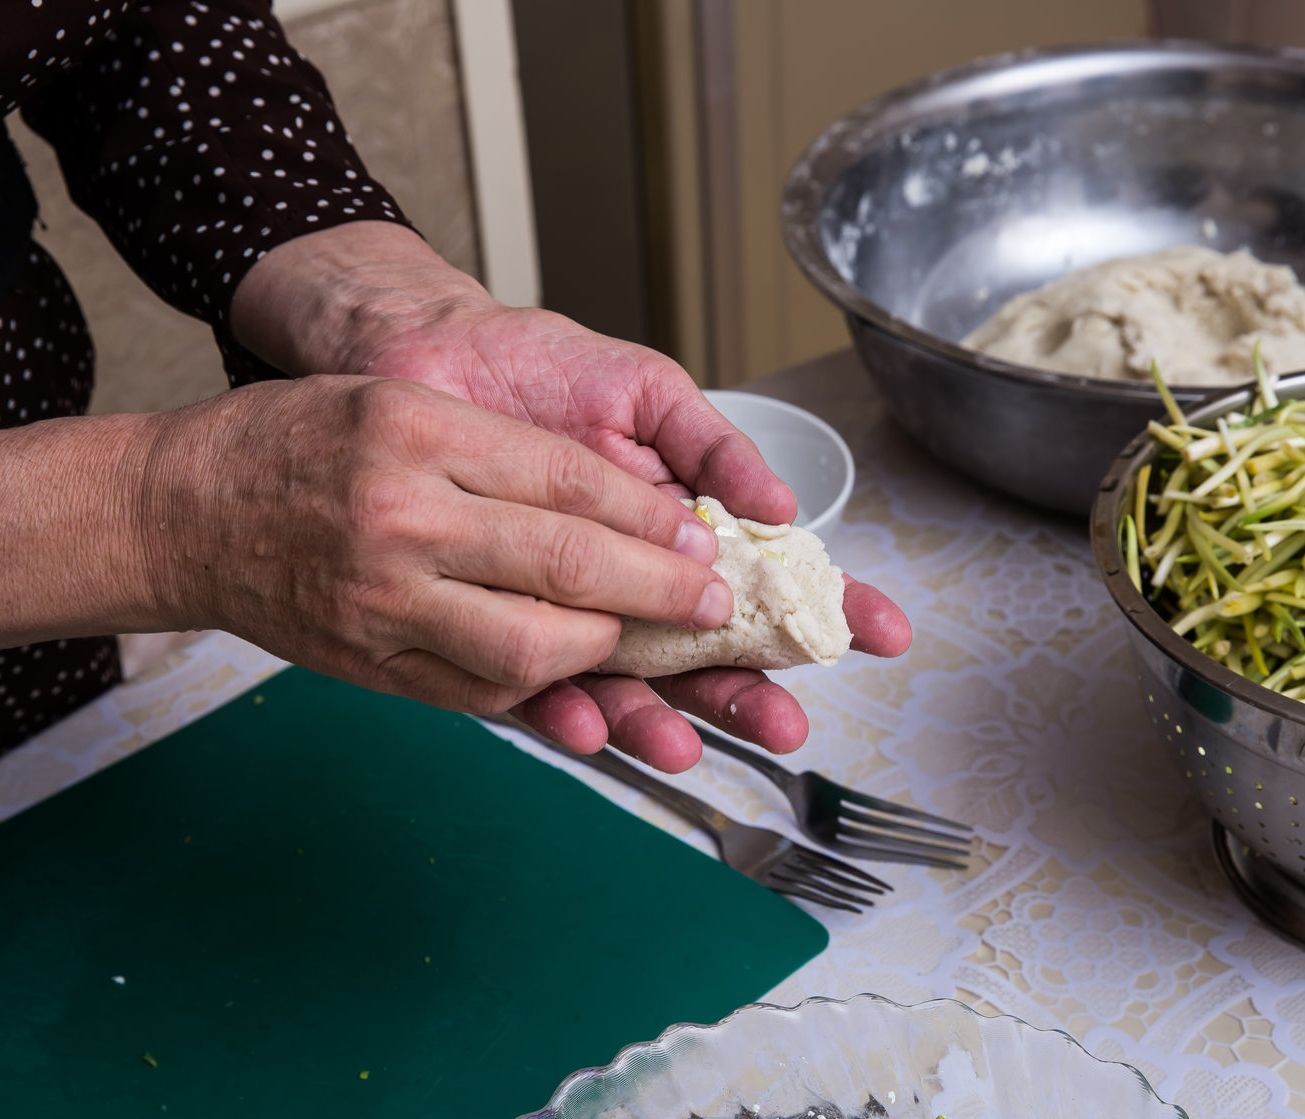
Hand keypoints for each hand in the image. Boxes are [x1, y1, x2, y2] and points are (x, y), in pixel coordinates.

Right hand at [138, 374, 736, 715]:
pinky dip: (542, 690)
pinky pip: (477, 692)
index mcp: (419, 435)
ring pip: (529, 647)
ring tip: (646, 643)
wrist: (179, 513)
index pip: (568, 480)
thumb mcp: (401, 403)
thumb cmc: (293, 442)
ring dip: (607, 653)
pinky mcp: (370, 664)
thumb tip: (620, 507)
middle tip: (710, 602)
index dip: (652, 516)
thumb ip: (504, 450)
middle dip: (659, 591)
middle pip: (566, 565)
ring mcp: (383, 602)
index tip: (704, 538)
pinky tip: (576, 678)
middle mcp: (403, 520)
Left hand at [230, 222, 911, 768]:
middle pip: (703, 651)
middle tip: (787, 728)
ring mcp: (565, 604)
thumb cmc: (534, 365)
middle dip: (749, 692)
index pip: (763, 576)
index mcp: (675, 524)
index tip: (881, 633)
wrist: (423, 354)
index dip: (823, 605)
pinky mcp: (493, 620)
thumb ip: (710, 446)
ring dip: (662, 719)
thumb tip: (784, 503)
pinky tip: (587, 726)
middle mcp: (628, 576)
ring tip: (688, 747)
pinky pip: (529, 682)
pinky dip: (560, 709)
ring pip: (627, 681)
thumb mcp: (643, 389)